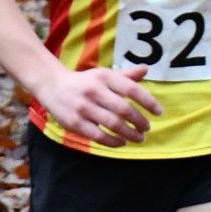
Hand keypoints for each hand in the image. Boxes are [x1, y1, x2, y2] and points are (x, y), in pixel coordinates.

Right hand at [42, 64, 161, 147]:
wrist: (51, 85)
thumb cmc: (84, 82)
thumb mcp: (103, 75)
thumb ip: (125, 76)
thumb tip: (146, 69)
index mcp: (104, 77)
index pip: (132, 89)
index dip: (148, 102)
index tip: (159, 112)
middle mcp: (94, 91)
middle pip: (124, 109)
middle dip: (139, 121)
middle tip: (147, 128)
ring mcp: (84, 108)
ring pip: (113, 124)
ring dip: (130, 134)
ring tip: (139, 138)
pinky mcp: (75, 123)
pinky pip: (98, 136)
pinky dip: (113, 141)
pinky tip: (121, 142)